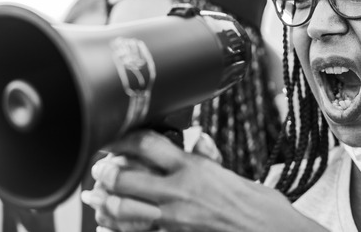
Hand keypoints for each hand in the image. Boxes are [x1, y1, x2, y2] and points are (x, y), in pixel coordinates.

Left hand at [81, 130, 299, 231]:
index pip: (147, 143)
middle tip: (98, 171)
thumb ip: (207, 160)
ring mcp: (175, 219)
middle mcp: (180, 190)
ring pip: (125, 209)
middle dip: (106, 173)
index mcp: (193, 167)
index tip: (112, 137)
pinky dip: (118, 230)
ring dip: (107, 202)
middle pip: (126, 176)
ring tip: (98, 198)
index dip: (122, 138)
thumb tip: (197, 144)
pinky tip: (107, 227)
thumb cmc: (261, 207)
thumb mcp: (232, 174)